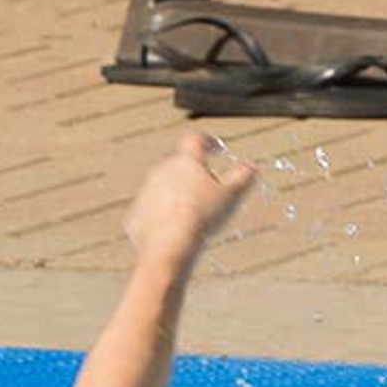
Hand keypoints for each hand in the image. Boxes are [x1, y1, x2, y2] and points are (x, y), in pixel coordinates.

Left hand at [123, 132, 259, 268]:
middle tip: (210, 191)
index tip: (216, 148)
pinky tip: (176, 231)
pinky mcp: (136, 214)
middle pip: (179, 165)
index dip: (207, 142)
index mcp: (185, 161)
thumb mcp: (231, 195)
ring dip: (177, 195)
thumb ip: (243, 177)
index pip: (195, 140)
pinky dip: (164, 217)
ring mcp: (146, 192)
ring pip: (164, 188)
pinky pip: (152, 211)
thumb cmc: (201, 217)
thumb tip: (250, 166)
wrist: (167, 246)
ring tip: (194, 216)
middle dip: (193, 173)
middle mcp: (161, 171)